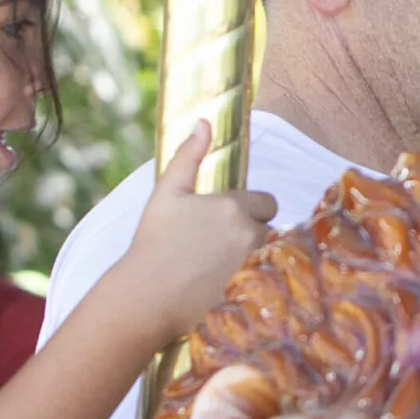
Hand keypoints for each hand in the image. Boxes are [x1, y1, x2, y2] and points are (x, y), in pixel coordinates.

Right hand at [118, 121, 276, 341]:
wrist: (147, 296)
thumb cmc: (154, 242)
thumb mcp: (167, 194)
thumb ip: (188, 157)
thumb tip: (204, 122)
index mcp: (234, 206)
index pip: (266, 202)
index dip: (248, 211)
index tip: (222, 223)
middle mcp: (252, 233)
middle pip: (270, 228)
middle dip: (251, 234)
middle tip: (216, 248)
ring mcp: (257, 264)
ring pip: (272, 253)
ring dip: (255, 255)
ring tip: (219, 266)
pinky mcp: (258, 290)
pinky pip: (271, 278)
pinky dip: (256, 278)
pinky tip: (226, 282)